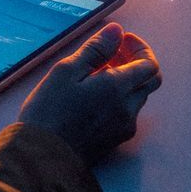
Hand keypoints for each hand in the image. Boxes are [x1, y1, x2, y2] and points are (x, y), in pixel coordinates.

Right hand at [20, 23, 161, 164]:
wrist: (40, 159)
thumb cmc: (49, 112)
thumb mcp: (66, 71)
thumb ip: (96, 50)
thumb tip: (117, 31)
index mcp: (118, 88)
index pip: (150, 64)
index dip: (140, 48)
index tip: (121, 40)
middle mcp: (128, 109)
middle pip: (148, 80)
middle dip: (136, 62)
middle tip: (111, 54)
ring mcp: (123, 128)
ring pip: (137, 97)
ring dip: (127, 81)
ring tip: (97, 74)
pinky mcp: (114, 141)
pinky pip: (127, 113)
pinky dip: (120, 98)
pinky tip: (95, 96)